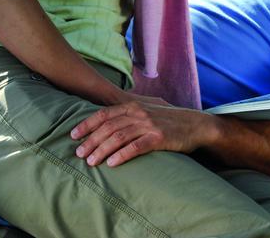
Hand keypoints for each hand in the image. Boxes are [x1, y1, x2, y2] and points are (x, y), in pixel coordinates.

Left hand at [70, 100, 214, 167]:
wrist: (196, 124)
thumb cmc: (169, 121)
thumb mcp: (148, 112)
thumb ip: (129, 116)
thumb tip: (107, 125)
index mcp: (133, 106)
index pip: (104, 114)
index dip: (87, 124)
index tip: (73, 136)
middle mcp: (139, 113)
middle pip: (108, 127)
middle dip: (90, 140)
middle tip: (78, 154)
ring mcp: (149, 125)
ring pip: (119, 137)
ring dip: (102, 150)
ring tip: (91, 162)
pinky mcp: (159, 138)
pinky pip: (136, 147)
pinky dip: (122, 155)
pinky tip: (112, 163)